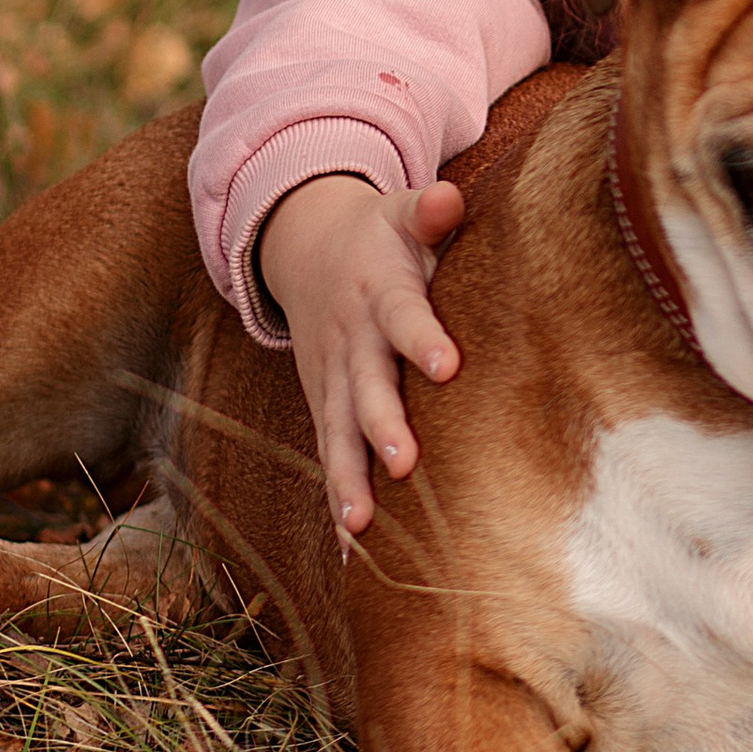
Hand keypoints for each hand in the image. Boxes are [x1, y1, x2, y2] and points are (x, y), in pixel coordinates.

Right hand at [256, 172, 465, 547]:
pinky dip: (339, 502)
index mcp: (382, 292)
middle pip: (366, 388)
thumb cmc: (379, 235)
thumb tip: (448, 197)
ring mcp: (332, 380)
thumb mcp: (399, 212)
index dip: (423, 339)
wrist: (304, 245)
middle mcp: (353, 342)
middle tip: (404, 462)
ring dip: (349, 480)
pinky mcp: (325, 407)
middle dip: (382, 426)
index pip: (405, 316)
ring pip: (338, 435)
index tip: (447, 365)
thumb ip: (427, 210)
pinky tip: (353, 555)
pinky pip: (331, 458)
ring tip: (361, 527)